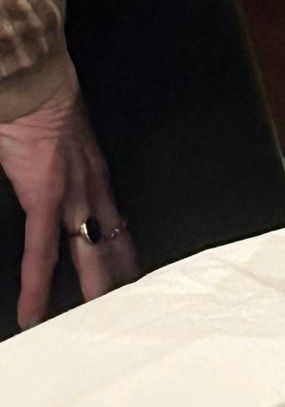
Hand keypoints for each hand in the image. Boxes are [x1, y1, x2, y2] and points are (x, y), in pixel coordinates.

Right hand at [0, 75, 137, 328]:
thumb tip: (57, 170)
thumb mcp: (64, 135)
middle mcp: (92, 184)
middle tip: (128, 312)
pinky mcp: (44, 194)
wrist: (37, 78)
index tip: (128, 272)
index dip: (121, 249)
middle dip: (117, 278)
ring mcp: (71, 192)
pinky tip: (33, 316)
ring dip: (89, 292)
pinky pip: (41, 250)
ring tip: (93, 328)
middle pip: (110, 240)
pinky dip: (37, 286)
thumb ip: (66, 158)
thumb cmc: (44, 99)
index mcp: (94, 170)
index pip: (114, 219)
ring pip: (86, 251)